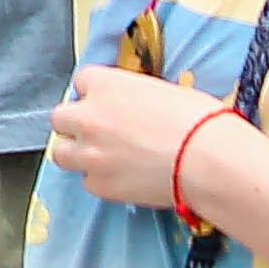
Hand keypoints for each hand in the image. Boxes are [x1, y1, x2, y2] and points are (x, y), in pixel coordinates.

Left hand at [44, 60, 230, 219]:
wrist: (208, 160)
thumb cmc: (198, 121)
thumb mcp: (163, 92)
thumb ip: (134, 97)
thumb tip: (134, 108)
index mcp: (104, 84)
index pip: (82, 82)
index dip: (96, 95)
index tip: (108, 105)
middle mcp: (88, 116)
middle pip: (61, 118)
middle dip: (77, 124)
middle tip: (100, 133)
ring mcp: (90, 153)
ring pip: (61, 153)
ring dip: (78, 153)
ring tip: (103, 158)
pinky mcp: (100, 185)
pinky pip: (88, 181)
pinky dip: (101, 180)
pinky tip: (123, 179)